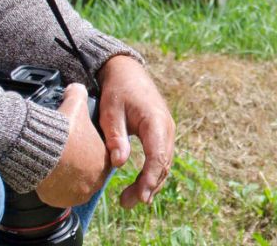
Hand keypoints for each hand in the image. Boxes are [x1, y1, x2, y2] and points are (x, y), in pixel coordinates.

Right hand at [34, 83, 108, 207]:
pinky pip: (61, 196)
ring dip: (67, 179)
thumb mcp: (74, 105)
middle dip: (79, 166)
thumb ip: (78, 94)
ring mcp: (79, 192)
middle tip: (64, 156)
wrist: (40, 148)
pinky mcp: (62, 200)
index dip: (87, 151)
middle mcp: (95, 178)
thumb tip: (75, 87)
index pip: (100, 157)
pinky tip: (48, 177)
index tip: (76, 146)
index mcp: (103, 158)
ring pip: (76, 186)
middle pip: (89, 173)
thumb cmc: (61, 128)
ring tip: (55, 167)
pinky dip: (55, 189)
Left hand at [97, 55, 174, 207]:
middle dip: (148, 187)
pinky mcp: (161, 135)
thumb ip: (115, 135)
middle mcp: (166, 128)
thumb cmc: (117, 90)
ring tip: (130, 200)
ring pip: (164, 164)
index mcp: (155, 121)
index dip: (149, 178)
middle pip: (163, 164)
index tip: (140, 197)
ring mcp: (166, 131)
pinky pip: (161, 158)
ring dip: (150, 184)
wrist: (127, 72)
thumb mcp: (110, 110)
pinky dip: (152, 174)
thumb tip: (120, 163)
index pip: (157, 156)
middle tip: (128, 203)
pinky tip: (140, 188)